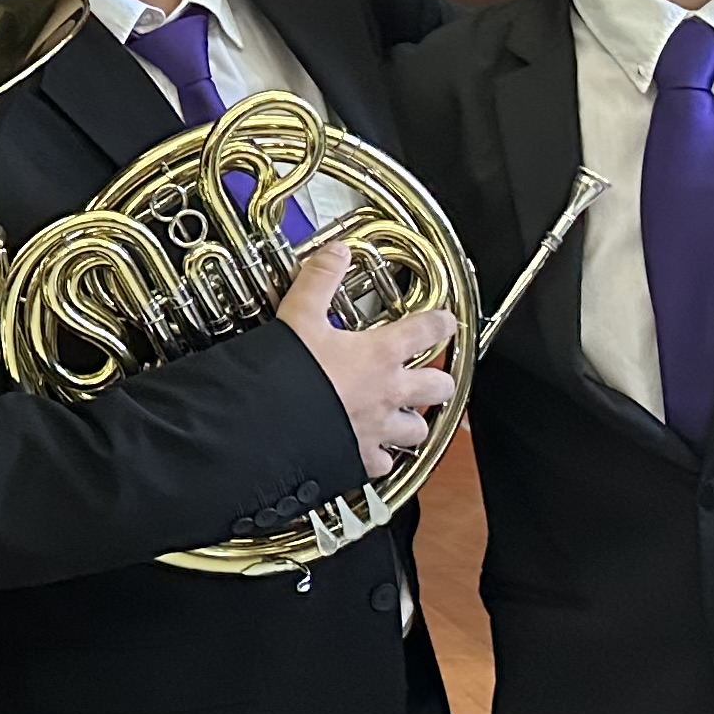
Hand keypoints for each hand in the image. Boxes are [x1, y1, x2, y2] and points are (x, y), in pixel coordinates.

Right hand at [278, 244, 454, 481]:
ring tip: (402, 414)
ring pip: (419, 429)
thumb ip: (320, 280)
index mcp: (380, 354)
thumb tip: (336, 252)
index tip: (443, 321)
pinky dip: (381, 456)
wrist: (269, 425)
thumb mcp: (299, 315)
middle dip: (437, 379)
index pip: (428, 332)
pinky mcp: (361, 456)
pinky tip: (371, 448)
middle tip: (425, 373)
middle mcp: (389, 393)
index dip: (441, 322)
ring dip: (414, 420)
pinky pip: (384, 461)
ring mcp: (379, 428)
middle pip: (439, 385)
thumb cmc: (288, 373)